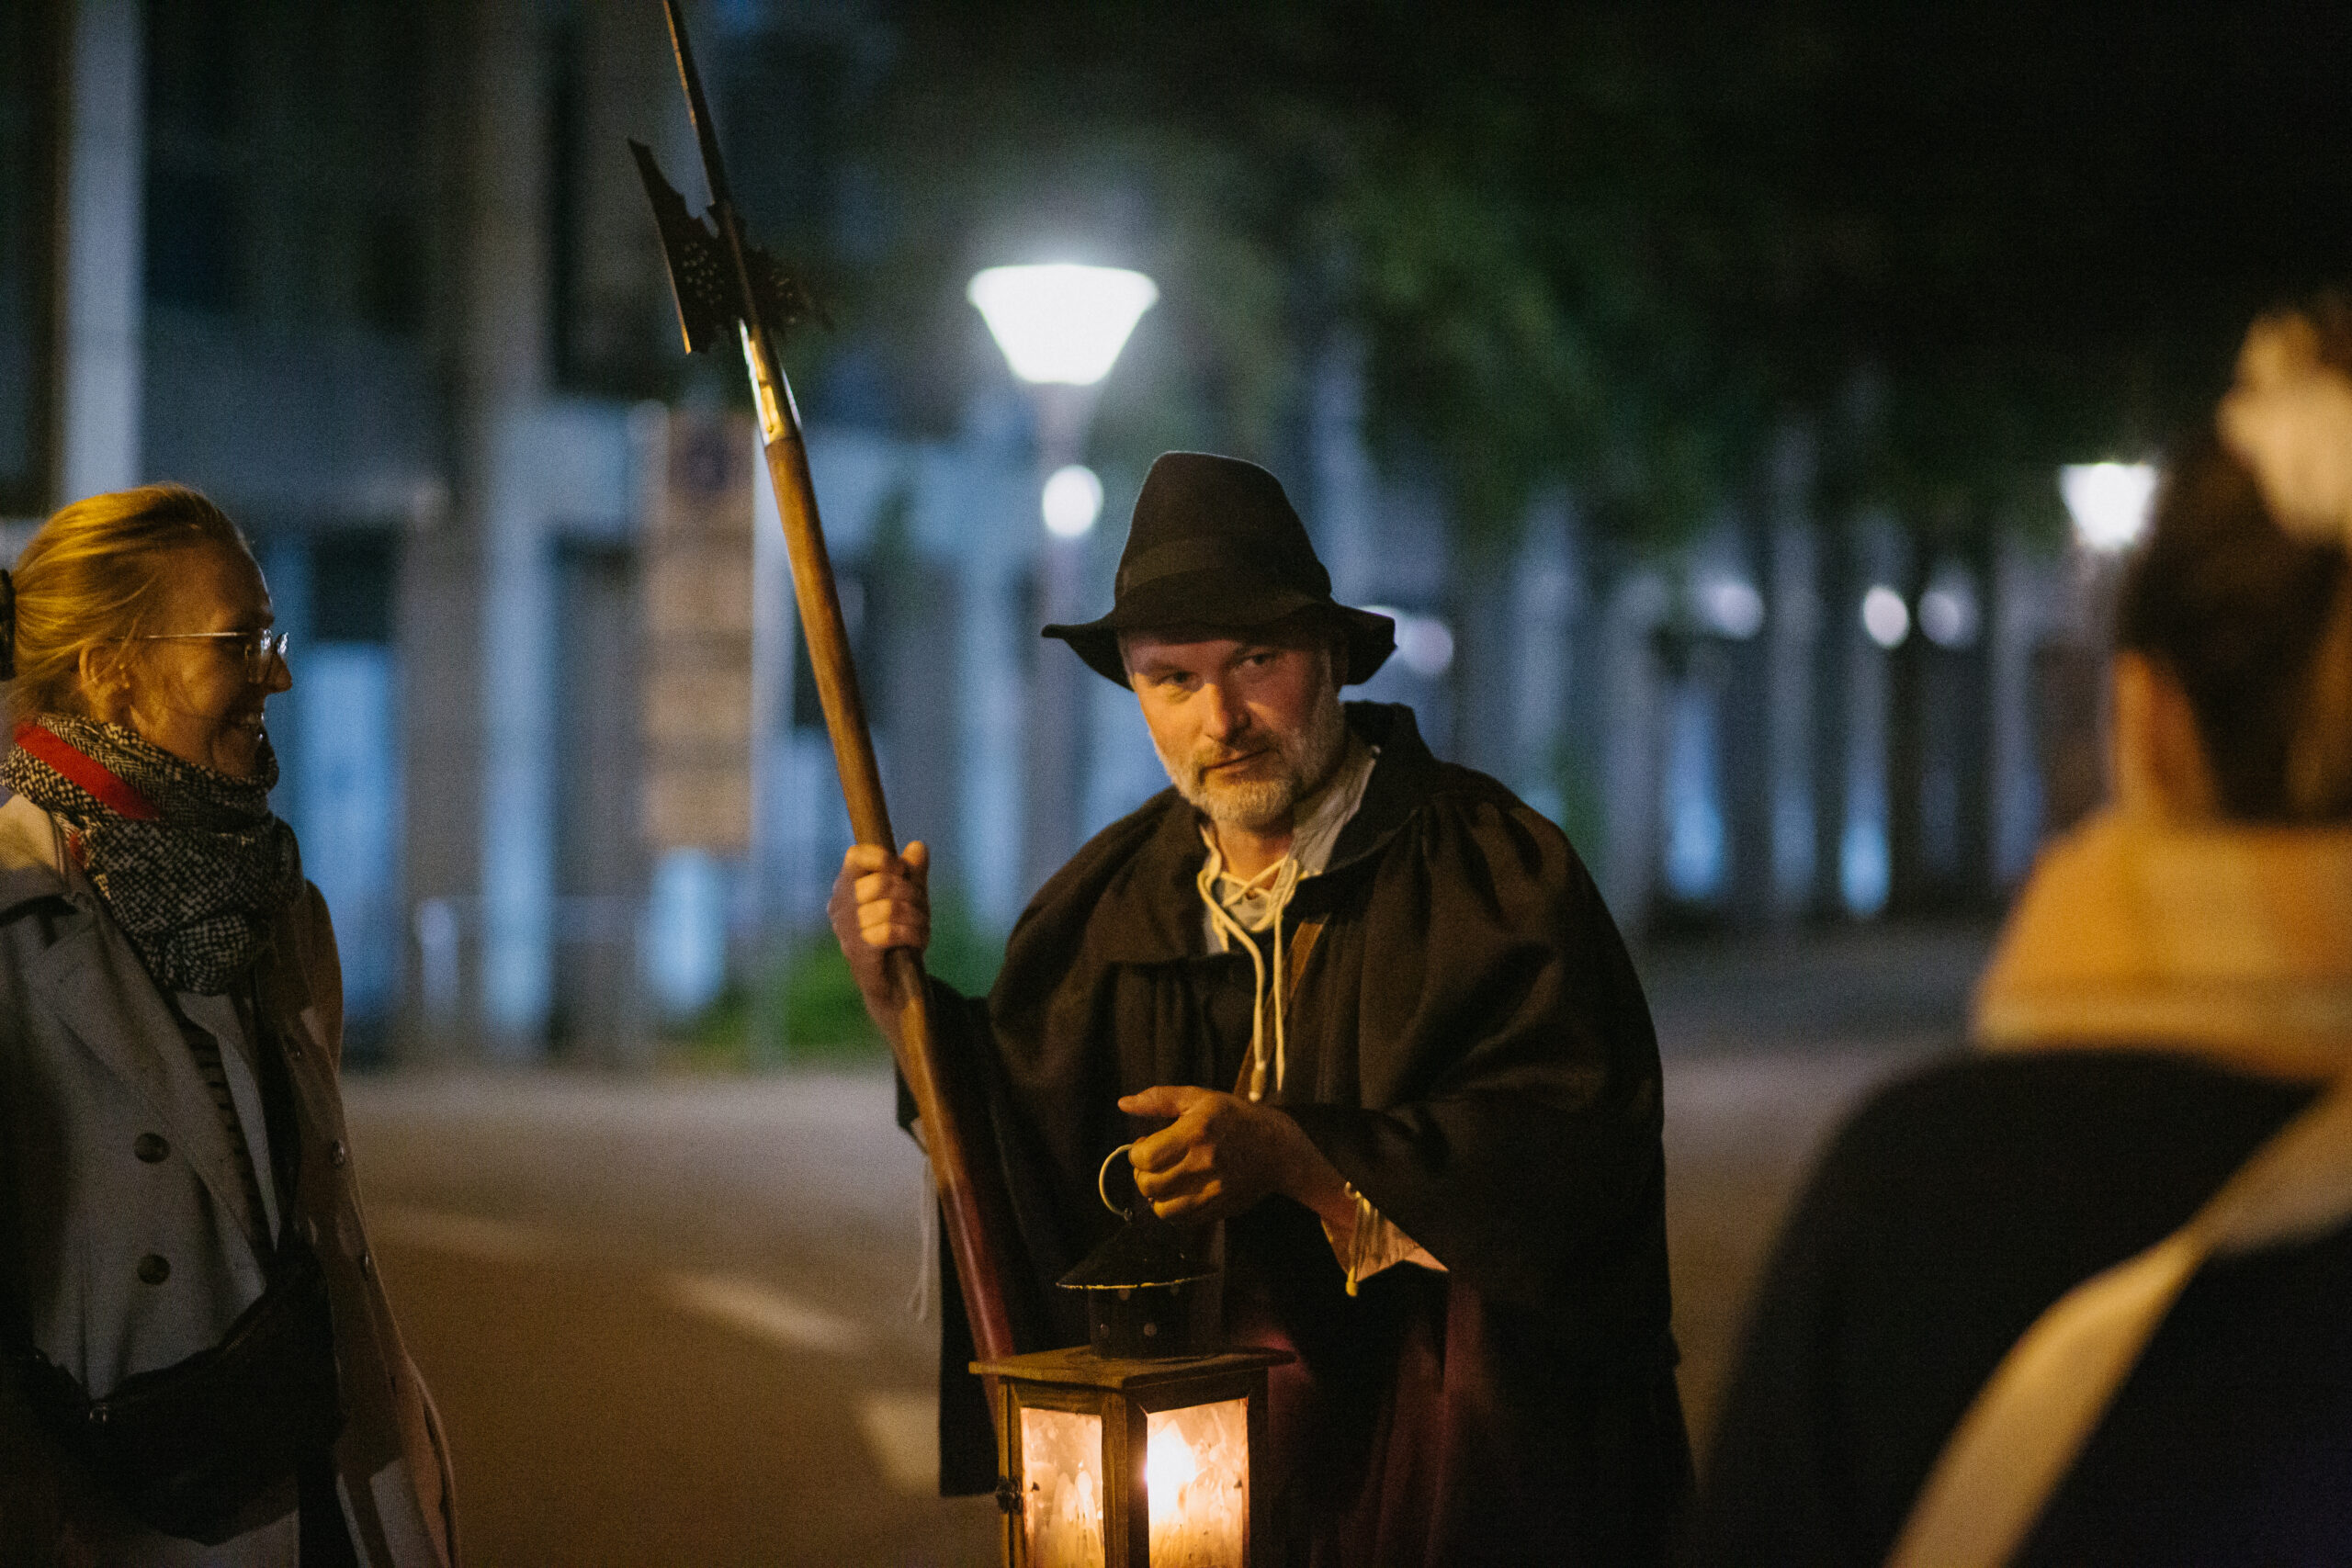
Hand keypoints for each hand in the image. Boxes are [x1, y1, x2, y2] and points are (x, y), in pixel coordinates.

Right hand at [827, 841, 929, 1018]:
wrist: (893, 983)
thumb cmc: (898, 933)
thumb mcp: (910, 898)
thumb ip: (914, 872)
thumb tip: (918, 847)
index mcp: (847, 886)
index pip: (855, 857)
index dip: (882, 858)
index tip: (901, 869)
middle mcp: (841, 906)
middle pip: (880, 883)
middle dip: (911, 892)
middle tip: (922, 906)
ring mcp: (847, 931)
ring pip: (889, 908)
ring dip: (917, 916)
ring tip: (923, 925)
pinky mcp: (859, 953)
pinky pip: (890, 932)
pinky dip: (912, 933)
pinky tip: (919, 939)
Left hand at [1117, 1085, 1351, 1226]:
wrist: (1279, 1149)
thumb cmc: (1234, 1117)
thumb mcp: (1199, 1098)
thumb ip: (1158, 1099)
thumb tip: (1123, 1104)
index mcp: (1196, 1131)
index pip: (1145, 1157)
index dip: (1136, 1152)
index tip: (1147, 1144)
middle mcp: (1204, 1163)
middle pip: (1149, 1185)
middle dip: (1143, 1175)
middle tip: (1154, 1164)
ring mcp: (1213, 1190)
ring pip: (1162, 1209)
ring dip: (1156, 1195)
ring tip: (1166, 1180)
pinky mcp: (1219, 1209)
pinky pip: (1181, 1220)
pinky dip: (1173, 1209)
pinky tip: (1181, 1192)